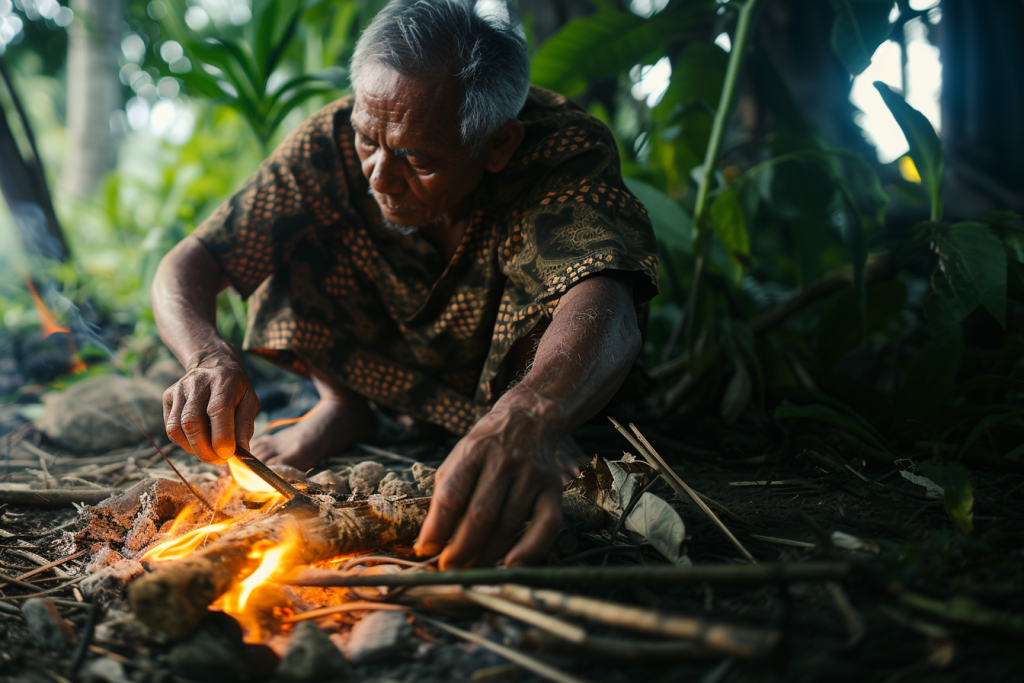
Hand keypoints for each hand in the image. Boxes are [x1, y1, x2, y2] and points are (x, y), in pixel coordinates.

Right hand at [162, 347, 258, 464]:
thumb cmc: (235, 388)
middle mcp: (197, 383)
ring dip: (194, 448)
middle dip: (205, 449)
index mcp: (223, 381)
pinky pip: (171, 428)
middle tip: (219, 460)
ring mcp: (179, 390)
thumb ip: (245, 426)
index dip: (221, 437)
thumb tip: (241, 452)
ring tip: (210, 452)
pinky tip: (198, 441)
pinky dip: (184, 442)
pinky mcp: (168, 398)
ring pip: (177, 428)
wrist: (213, 364)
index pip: (218, 410)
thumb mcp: (250, 401)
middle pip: (192, 422)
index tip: (228, 455)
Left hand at [414, 402, 563, 568]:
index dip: (436, 529)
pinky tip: (511, 564)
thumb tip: (429, 542)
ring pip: (508, 525)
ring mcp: (531, 475)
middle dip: (460, 549)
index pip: (451, 496)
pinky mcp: (554, 488)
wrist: (528, 419)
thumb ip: (445, 495)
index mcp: (473, 453)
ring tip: (470, 569)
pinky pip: (546, 526)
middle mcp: (504, 462)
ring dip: (486, 555)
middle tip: (448, 568)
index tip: (425, 550)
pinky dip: (530, 549)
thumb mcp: (458, 459)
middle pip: (480, 515)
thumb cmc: (486, 448)